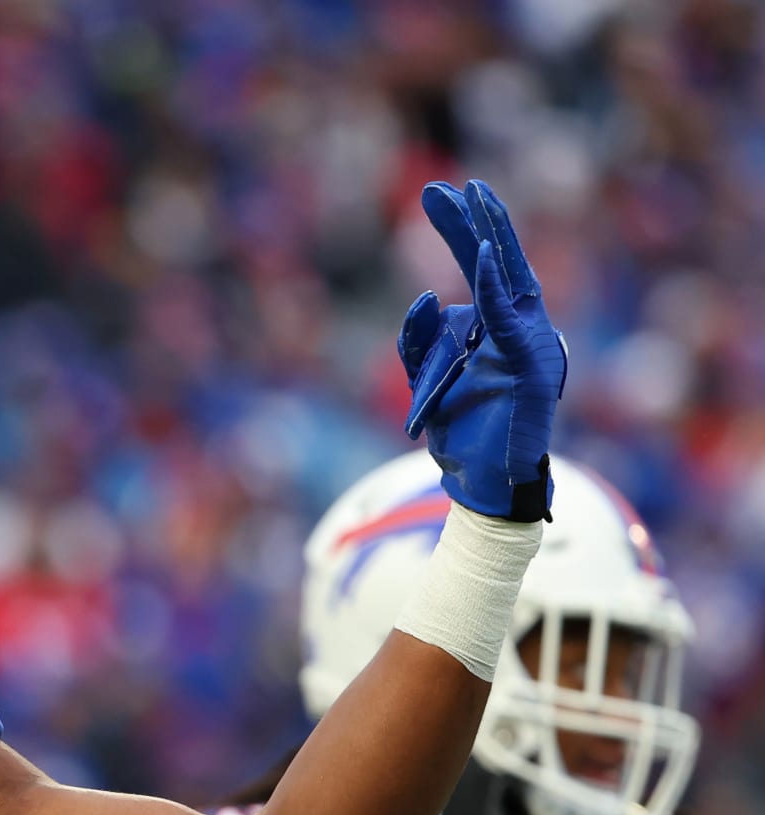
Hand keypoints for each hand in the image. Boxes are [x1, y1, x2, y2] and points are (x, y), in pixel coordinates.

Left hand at [399, 180, 566, 522]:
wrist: (479, 487)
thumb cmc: (460, 436)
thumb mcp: (426, 382)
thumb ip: (420, 342)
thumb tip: (429, 298)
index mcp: (496, 330)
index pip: (480, 267)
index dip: (461, 230)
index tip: (434, 195)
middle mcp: (520, 331)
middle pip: (500, 263)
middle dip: (476, 222)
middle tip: (452, 186)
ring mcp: (533, 347)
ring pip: (514, 281)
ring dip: (494, 239)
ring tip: (476, 200)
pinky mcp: (535, 369)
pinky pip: (514, 319)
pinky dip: (499, 287)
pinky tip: (485, 256)